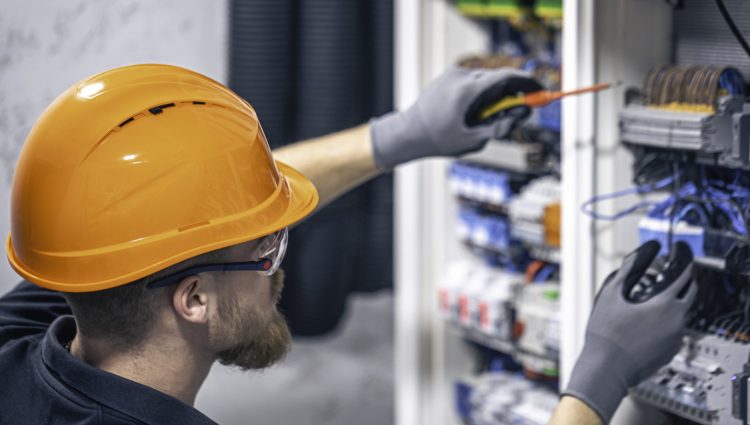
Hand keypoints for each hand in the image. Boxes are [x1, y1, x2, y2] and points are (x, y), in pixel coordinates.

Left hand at [369, 67, 541, 170]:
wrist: (408, 132)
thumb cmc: (438, 140)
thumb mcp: (472, 141)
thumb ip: (499, 128)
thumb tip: (521, 115)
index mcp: (468, 90)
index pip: (506, 77)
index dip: (528, 82)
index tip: (541, 89)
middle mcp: (461, 77)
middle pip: (498, 79)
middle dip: (512, 94)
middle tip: (520, 110)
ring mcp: (453, 74)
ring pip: (486, 81)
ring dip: (494, 96)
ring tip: (483, 119)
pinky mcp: (448, 77)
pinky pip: (473, 82)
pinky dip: (480, 94)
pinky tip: (470, 113)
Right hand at [563, 241, 696, 422]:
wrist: (607, 370)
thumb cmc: (606, 334)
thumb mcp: (611, 294)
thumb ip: (629, 269)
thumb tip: (642, 251)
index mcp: (665, 304)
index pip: (685, 275)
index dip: (683, 260)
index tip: (678, 252)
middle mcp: (677, 321)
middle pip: (691, 293)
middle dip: (683, 280)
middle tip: (670, 273)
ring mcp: (677, 338)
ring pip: (681, 312)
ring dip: (672, 302)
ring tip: (651, 299)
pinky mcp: (671, 351)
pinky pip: (674, 330)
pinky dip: (666, 321)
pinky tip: (646, 322)